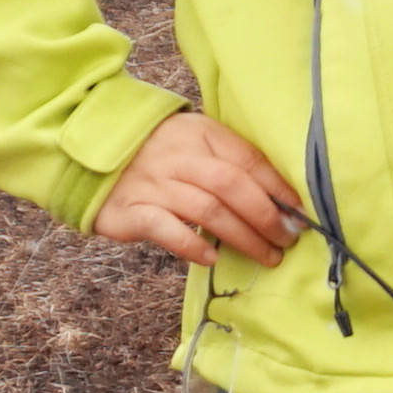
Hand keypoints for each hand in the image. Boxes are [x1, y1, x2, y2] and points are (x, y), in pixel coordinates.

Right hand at [93, 109, 305, 266]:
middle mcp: (177, 156)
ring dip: (242, 237)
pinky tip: (211, 258)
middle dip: (266, 217)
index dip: (279, 187)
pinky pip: (165, 228)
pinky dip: (192, 244)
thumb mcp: (195, 145)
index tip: (300, 212)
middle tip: (287, 240)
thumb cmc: (159, 156)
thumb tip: (281, 200)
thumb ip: (230, 163)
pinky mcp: (128, 211)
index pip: (248, 159)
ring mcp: (151, 183)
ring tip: (265, 255)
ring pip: (206, 210)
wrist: (92, 156)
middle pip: (232, 186)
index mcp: (200, 134)